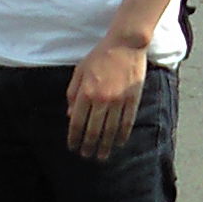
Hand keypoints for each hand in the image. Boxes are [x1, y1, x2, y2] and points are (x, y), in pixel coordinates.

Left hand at [66, 38, 146, 159]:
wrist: (125, 44)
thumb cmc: (100, 56)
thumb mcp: (80, 71)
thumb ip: (72, 93)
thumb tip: (69, 115)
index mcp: (86, 92)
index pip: (77, 123)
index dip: (74, 138)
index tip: (73, 147)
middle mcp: (101, 99)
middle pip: (93, 130)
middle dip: (89, 146)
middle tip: (87, 156)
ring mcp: (119, 100)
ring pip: (110, 130)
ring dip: (105, 146)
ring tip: (102, 156)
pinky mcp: (133, 99)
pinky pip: (127, 122)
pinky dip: (122, 135)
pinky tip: (118, 143)